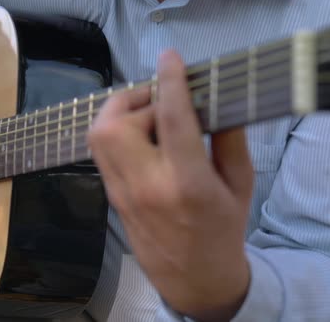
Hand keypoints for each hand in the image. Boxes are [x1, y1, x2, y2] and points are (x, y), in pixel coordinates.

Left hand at [88, 51, 252, 320]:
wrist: (192, 279)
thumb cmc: (221, 232)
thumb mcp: (239, 186)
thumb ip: (228, 140)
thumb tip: (213, 100)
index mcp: (186, 184)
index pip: (171, 122)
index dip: (169, 83)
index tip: (169, 57)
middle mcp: (146, 186)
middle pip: (115, 125)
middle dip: (134, 98)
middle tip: (161, 99)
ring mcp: (121, 192)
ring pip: (98, 136)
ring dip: (118, 112)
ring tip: (147, 113)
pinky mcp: (110, 196)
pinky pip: (100, 151)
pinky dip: (114, 130)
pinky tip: (138, 133)